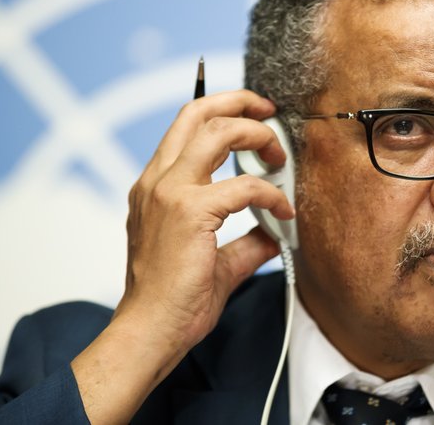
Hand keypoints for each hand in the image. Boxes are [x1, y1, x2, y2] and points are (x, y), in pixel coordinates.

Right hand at [71, 90, 294, 423]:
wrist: (150, 331)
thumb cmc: (173, 299)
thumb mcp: (213, 259)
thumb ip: (245, 240)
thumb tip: (276, 231)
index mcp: (155, 186)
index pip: (186, 126)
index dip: (223, 111)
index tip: (255, 117)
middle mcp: (157, 181)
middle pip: (198, 112)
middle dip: (240, 101)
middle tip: (270, 112)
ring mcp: (169, 192)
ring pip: (217, 131)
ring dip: (257, 135)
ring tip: (279, 156)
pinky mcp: (189, 212)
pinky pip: (245, 186)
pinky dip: (271, 193)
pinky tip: (283, 210)